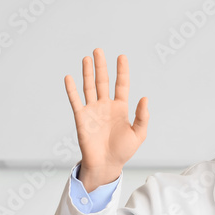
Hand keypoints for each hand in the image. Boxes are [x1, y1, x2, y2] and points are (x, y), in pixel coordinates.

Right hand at [64, 49, 148, 190]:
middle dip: (101, 66)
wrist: (106, 165)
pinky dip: (72, 89)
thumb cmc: (123, 151)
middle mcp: (105, 106)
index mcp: (120, 108)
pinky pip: (76, 100)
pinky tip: (69, 77)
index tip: (122, 57)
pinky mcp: (81, 117)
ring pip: (89, 87)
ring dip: (87, 72)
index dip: (122, 71)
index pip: (121, 85)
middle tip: (99, 50)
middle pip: (103, 81)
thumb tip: (145, 98)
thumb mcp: (138, 134)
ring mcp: (93, 110)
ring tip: (87, 58)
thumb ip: (142, 117)